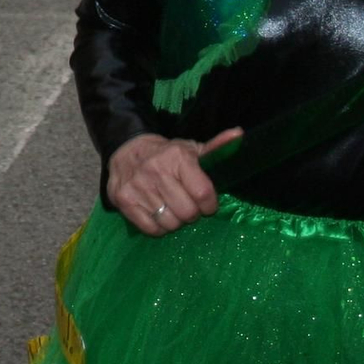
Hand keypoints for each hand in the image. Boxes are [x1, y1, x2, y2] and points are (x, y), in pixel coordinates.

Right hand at [106, 129, 243, 236]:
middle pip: (187, 213)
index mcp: (177, 157)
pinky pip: (151, 229)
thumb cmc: (166, 154)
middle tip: (186, 205)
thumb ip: (216, 147)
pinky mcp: (124, 200)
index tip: (207, 203)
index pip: (203, 193)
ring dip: (174, 221)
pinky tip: (158, 213)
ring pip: (170, 223)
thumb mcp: (190, 149)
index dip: (210, 205)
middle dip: (192, 214)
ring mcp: (138, 186)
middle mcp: (156, 171)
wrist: (126, 151)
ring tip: (171, 208)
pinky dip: (158, 227)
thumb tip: (239, 135)